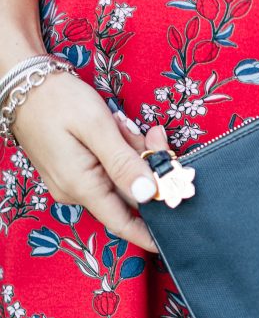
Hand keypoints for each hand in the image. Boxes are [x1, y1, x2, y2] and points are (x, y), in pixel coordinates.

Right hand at [10, 71, 167, 252]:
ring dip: (135, 157)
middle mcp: (76, 191)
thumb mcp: (96, 126)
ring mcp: (73, 181)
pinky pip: (108, 170)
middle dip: (151, 171)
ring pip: (120, 180)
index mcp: (81, 186)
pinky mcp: (74, 170)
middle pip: (128, 195)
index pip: (122, 223)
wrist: (21, 83)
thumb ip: (124, 162)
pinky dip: (121, 153)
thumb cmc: (56, 100)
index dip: (150, 232)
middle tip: (157, 139)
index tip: (176, 234)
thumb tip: (150, 193)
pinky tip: (117, 131)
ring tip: (128, 127)